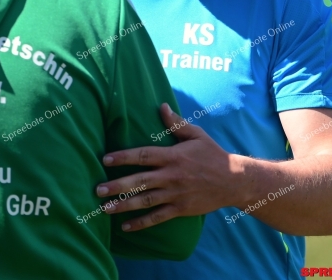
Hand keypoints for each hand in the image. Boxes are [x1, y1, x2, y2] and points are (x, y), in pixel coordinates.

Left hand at [97, 103, 246, 230]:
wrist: (234, 180)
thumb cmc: (212, 154)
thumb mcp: (196, 134)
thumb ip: (176, 123)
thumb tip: (161, 106)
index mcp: (172, 156)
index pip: (143, 155)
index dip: (123, 157)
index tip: (105, 159)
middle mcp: (171, 176)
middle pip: (140, 180)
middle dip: (117, 186)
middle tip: (98, 190)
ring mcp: (175, 194)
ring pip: (145, 201)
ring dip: (124, 206)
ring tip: (105, 209)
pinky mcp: (180, 209)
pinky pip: (157, 217)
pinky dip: (141, 223)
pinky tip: (125, 226)